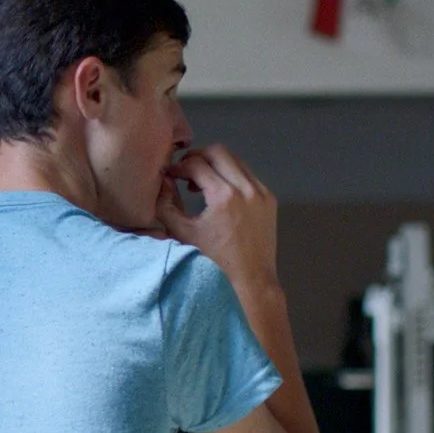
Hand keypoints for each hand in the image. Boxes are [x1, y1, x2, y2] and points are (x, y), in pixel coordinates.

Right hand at [156, 144, 278, 291]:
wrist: (251, 280)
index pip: (197, 164)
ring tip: (201, 182)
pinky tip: (221, 193)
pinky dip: (232, 176)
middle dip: (198, 156)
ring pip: (236, 160)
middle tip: (185, 171)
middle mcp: (246, 188)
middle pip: (218, 151)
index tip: (170, 175)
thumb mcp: (182, 234)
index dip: (179, 166)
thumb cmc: (212, 262)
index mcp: (224, 196)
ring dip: (216, 164)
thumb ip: (166, 204)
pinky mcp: (270, 199)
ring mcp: (261, 192)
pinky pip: (248, 175)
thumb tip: (163, 181)